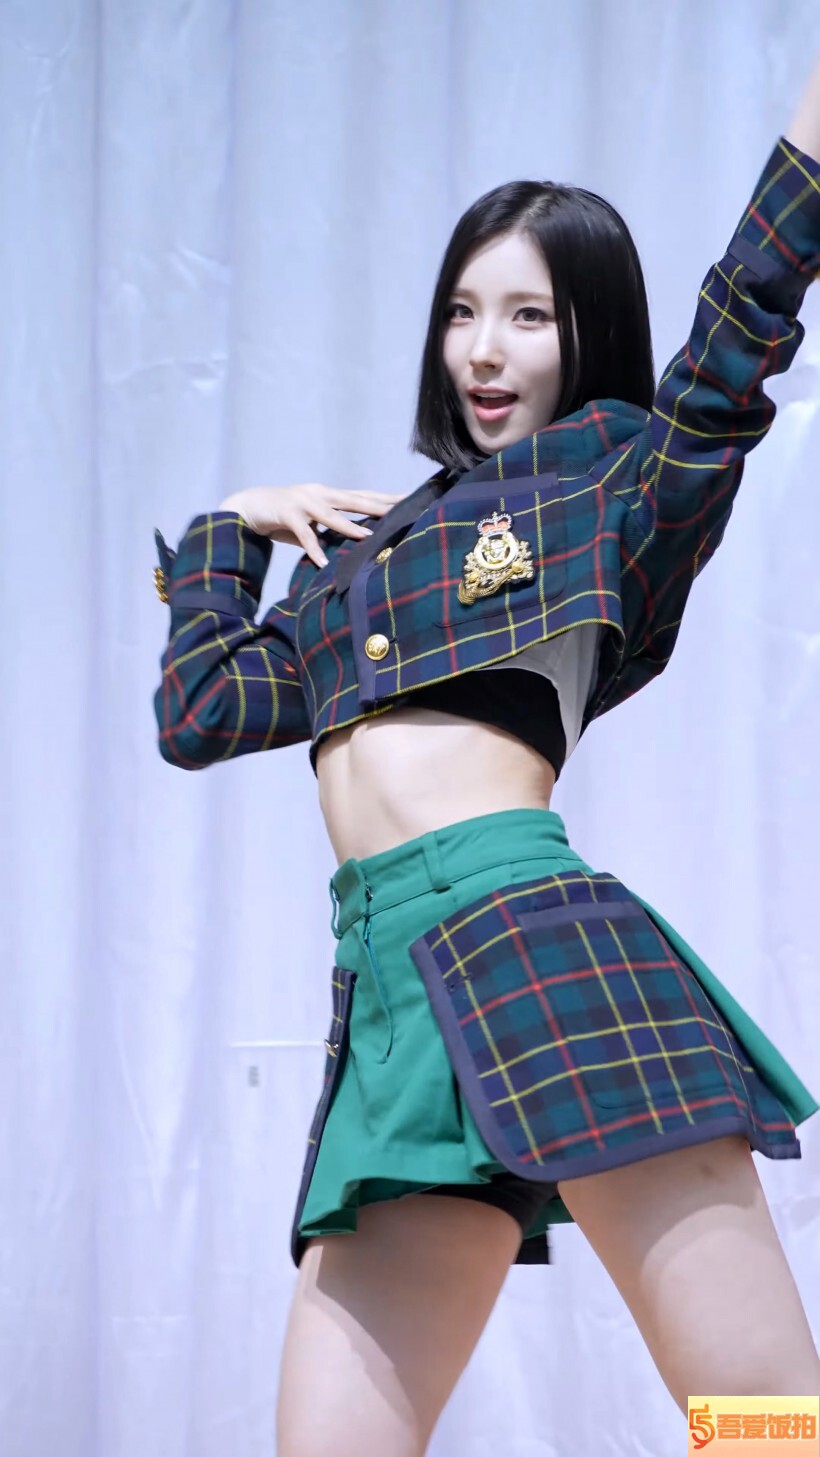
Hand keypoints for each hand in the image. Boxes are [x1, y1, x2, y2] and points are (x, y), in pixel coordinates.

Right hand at [218, 484, 405, 567]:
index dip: (385, 497)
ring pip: (332, 515)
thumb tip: (356, 541)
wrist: (248, 506)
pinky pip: (304, 535)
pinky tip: (323, 562)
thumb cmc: (284, 516)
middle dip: (379, 505)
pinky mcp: (287, 515)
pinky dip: (314, 549)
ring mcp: (303, 502)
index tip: (409, 498)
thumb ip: (332, 527)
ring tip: (370, 537)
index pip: (363, 495)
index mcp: (328, 494)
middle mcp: (320, 494)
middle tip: (403, 509)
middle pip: (355, 500)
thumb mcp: (312, 521)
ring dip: (351, 527)